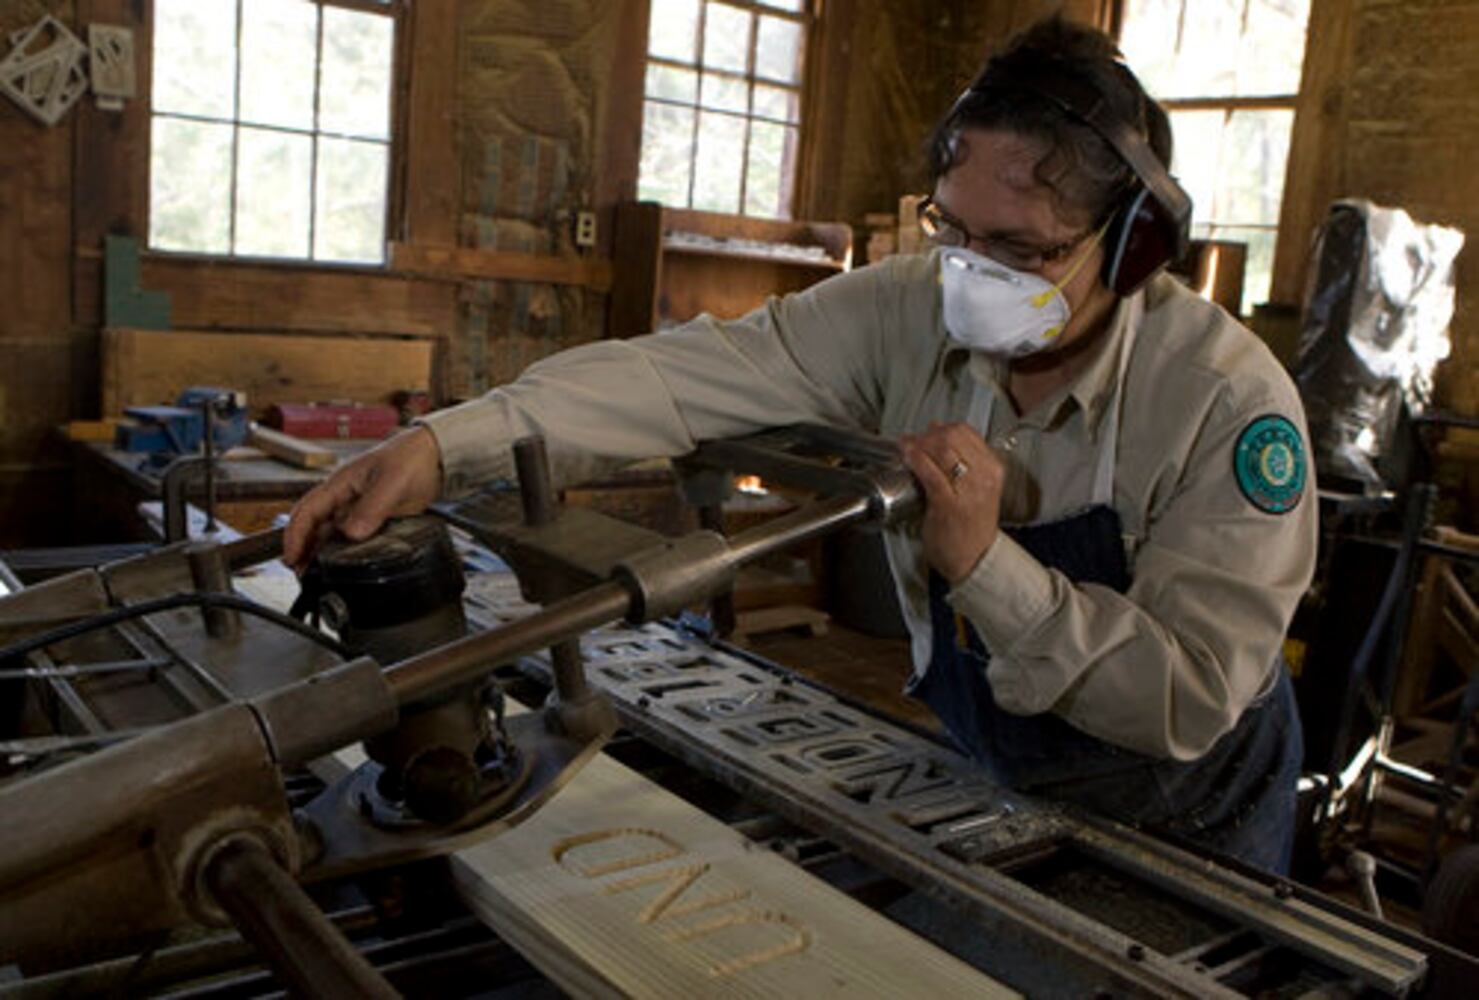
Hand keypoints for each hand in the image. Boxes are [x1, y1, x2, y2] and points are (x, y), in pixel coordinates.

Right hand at [283, 426, 443, 570]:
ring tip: (316, 574)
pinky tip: (343, 564)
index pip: (307, 511)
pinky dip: (343, 550)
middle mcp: (344, 496)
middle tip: (300, 574)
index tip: (292, 557)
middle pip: (313, 525)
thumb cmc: (412, 457)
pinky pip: (351, 536)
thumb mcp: (391, 483)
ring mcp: (358, 507)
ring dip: (321, 552)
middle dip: (302, 548)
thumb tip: (351, 534)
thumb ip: (371, 508)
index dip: (295, 536)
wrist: (436, 455)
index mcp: (340, 483)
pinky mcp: (373, 517)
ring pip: (330, 532)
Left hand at [899, 422, 1003, 584]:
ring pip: (942, 449)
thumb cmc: (970, 525)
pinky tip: (906, 457)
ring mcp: (968, 490)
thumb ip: (962, 460)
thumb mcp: (976, 486)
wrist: (974, 559)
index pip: (966, 432)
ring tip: (906, 448)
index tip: (926, 433)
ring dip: (918, 444)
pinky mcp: (949, 504)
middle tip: (912, 442)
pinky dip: (915, 459)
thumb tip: (936, 428)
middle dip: (927, 434)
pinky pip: (930, 472)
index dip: (940, 428)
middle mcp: (985, 476)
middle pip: (953, 436)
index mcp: (993, 469)